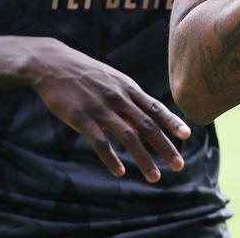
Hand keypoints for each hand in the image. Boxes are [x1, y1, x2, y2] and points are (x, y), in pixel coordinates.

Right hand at [29, 40, 190, 181]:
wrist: (52, 63)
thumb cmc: (85, 74)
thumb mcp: (112, 81)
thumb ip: (129, 99)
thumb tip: (146, 120)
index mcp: (128, 88)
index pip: (155, 108)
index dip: (172, 122)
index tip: (187, 136)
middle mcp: (118, 98)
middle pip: (148, 125)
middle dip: (165, 146)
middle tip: (179, 165)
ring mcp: (100, 108)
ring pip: (128, 137)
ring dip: (144, 159)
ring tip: (155, 177)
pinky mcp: (80, 117)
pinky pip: (99, 142)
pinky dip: (111, 158)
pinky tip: (119, 172)